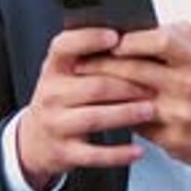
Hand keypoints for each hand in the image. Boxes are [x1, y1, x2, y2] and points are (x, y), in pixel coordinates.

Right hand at [17, 27, 154, 190]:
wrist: (35, 140)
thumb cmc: (62, 97)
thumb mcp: (66, 73)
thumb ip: (90, 56)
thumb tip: (132, 37)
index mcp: (53, 68)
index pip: (64, 46)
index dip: (89, 39)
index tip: (116, 36)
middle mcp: (51, 94)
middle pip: (93, 85)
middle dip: (127, 84)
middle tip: (154, 83)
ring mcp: (56, 124)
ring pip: (96, 118)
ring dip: (127, 114)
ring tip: (151, 109)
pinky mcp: (64, 152)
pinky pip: (95, 154)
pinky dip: (119, 153)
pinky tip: (139, 150)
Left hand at [75, 22, 190, 166]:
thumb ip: (176, 36)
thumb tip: (139, 27)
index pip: (161, 41)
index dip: (132, 40)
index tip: (110, 40)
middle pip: (137, 71)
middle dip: (103, 65)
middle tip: (82, 62)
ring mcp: (181, 114)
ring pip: (132, 99)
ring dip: (105, 91)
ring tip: (85, 83)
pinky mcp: (173, 139)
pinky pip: (137, 125)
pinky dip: (118, 114)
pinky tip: (104, 108)